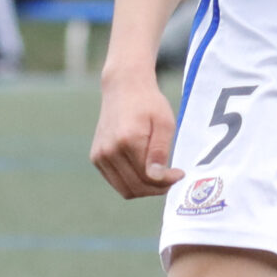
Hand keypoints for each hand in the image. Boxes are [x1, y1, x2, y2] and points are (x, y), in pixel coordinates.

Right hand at [91, 66, 181, 198]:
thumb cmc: (148, 103)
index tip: (180, 173)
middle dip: (157, 189)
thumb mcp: (164, 123)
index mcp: (127, 140)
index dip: (167, 181)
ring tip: (159, 177)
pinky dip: (132, 183)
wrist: (123, 87)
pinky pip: (116, 182)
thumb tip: (157, 177)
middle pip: (136, 187)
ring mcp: (100, 155)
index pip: (148, 177)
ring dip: (145, 189)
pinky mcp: (96, 157)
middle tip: (171, 178)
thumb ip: (160, 151)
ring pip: (125, 189)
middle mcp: (109, 151)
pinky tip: (145, 171)